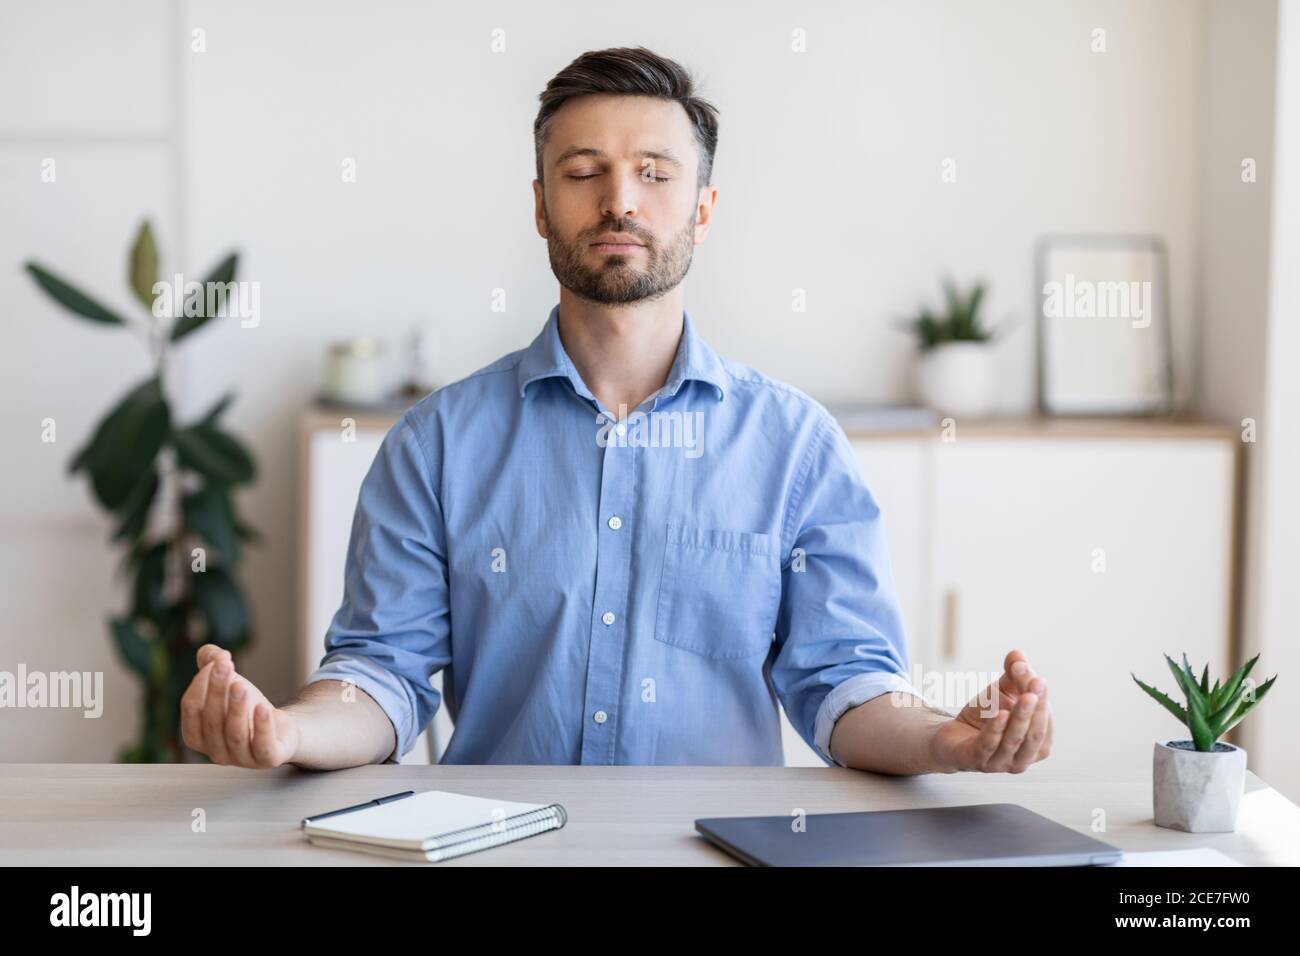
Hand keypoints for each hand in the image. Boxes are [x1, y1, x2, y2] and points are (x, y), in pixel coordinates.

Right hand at [180, 644, 300, 767]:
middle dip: (217, 690)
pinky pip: (262, 746)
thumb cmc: (247, 708)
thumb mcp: (228, 684)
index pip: (191, 710)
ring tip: (241, 685)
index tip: (219, 659)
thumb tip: (208, 652)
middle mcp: (216, 751)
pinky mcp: (266, 759)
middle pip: (211, 721)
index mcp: (198, 735)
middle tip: (226, 664)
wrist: (280, 730)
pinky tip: (263, 708)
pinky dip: (261, 727)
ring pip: (234, 734)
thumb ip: (212, 665)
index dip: (201, 684)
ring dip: (236, 708)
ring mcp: (241, 759)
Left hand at [930, 649, 1052, 772]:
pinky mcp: (976, 761)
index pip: (1044, 721)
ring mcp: (1000, 764)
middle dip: (1036, 709)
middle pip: (1034, 734)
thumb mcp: (1003, 692)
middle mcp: (1024, 759)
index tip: (1037, 677)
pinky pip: (988, 746)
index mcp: (1038, 744)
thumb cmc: (986, 716)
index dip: (1042, 699)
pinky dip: (995, 730)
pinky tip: (999, 714)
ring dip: (1020, 718)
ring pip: (1013, 741)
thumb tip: (1018, 654)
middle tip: (1036, 685)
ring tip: (1024, 696)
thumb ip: (1014, 674)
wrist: (953, 735)